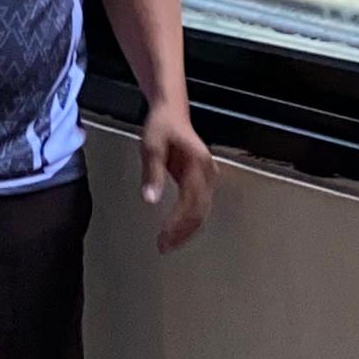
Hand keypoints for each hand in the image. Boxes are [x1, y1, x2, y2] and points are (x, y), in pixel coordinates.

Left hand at [138, 106, 215, 250]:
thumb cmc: (162, 126)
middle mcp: (208, 173)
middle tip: (164, 247)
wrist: (171, 111)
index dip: (177, 222)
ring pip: (201, 213)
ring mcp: (207, 178)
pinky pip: (198, 207)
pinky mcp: (201, 181)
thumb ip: (152, 174)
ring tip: (167, 244)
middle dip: (182, 232)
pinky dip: (187, 222)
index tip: (162, 236)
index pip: (191, 202)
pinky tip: (175, 232)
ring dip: (185, 231)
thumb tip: (150, 200)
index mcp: (199, 164)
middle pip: (200, 212)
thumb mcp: (152, 147)